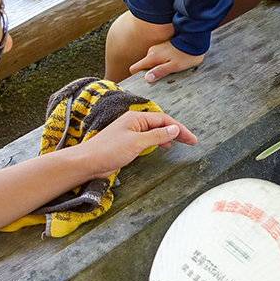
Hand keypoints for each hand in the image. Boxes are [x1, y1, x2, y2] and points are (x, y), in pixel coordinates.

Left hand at [79, 110, 197, 178]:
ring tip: (181, 142)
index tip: (191, 138)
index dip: (179, 129)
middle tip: (191, 140)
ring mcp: (130, 132)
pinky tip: (163, 145)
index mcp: (137, 118)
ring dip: (169, 136)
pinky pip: (148, 138)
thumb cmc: (108, 150)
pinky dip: (158, 141)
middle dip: (177, 131)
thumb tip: (174, 129)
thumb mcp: (137, 142)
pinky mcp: (127, 143)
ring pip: (155, 131)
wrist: (87, 162)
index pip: (164, 120)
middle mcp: (134, 122)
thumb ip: (157, 135)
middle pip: (161, 124)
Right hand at [129, 40, 204, 82]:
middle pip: (144, 66)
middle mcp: (152, 51)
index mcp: (152, 56)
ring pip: (152, 62)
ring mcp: (157, 48)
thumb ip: (160, 71)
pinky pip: (158, 57)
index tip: (145, 82)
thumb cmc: (186, 54)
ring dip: (159, 67)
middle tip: (165, 75)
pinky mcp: (163, 46)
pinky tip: (173, 62)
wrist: (195, 39)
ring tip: (172, 68)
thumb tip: (147, 78)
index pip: (135, 68)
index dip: (137, 76)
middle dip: (151, 72)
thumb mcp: (174, 66)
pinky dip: (163, 61)